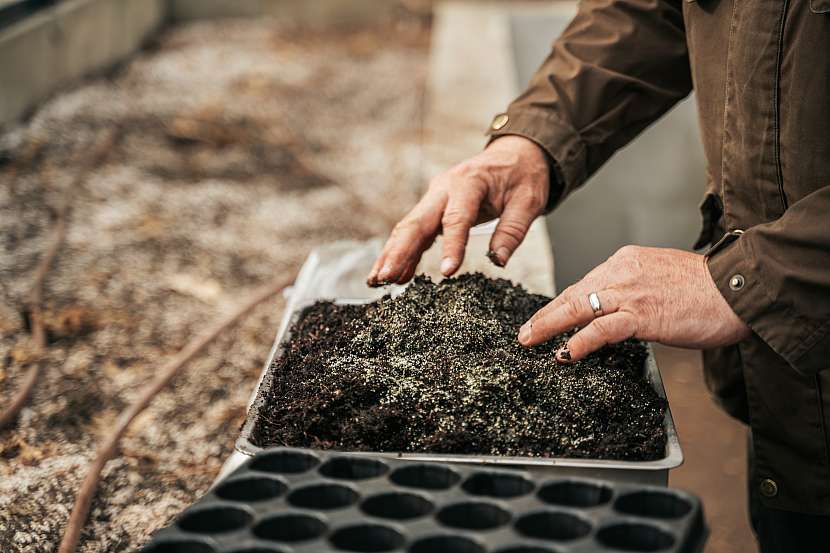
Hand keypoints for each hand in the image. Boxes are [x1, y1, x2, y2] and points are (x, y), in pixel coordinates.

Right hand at [367, 135, 549, 285]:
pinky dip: (404, 253)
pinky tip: (396, 275)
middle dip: (398, 252)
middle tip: (385, 278)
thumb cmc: (523, 175)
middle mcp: (443, 188)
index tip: (446, 273)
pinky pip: (415, 232)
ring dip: (392, 254)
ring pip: (408, 228)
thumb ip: (513, 230)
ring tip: (378, 281)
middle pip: (416, 222)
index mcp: (468, 182)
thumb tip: (498, 261)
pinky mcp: (433, 208)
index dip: (451, 247)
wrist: (515, 153)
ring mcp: (435, 198)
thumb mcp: (529, 201)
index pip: (456, 218)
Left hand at [518, 245, 750, 360]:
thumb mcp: (659, 278)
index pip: (584, 284)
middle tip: (525, 333)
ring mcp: (631, 292)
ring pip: (579, 307)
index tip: (544, 317)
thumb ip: (633, 290)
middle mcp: (622, 271)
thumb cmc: (705, 288)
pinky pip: (603, 328)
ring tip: (531, 341)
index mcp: (626, 260)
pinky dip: (580, 341)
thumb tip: (612, 312)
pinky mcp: (643, 314)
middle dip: (545, 315)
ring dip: (550, 326)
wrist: (737, 287)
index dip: (560, 304)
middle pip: (573, 294)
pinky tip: (566, 352)